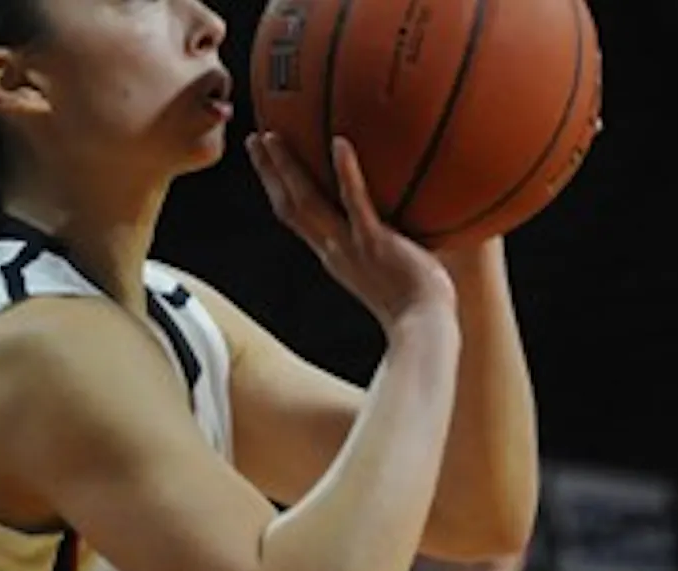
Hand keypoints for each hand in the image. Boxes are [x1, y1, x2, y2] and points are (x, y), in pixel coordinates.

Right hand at [247, 132, 456, 334]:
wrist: (423, 326)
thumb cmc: (416, 302)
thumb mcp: (389, 267)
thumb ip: (385, 240)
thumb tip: (400, 213)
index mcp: (332, 255)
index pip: (295, 218)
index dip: (276, 189)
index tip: (266, 161)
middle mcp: (332, 250)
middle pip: (288, 206)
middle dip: (268, 172)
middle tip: (255, 138)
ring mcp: (350, 246)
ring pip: (306, 203)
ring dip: (286, 169)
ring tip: (273, 137)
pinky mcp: (375, 242)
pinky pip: (355, 203)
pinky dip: (346, 173)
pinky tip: (339, 143)